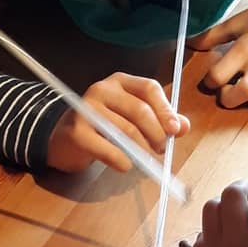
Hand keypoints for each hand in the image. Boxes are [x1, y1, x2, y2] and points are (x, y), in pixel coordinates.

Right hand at [46, 72, 190, 173]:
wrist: (63, 139)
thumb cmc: (103, 127)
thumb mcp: (131, 117)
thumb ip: (158, 119)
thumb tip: (184, 126)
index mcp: (120, 82)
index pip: (149, 88)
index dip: (165, 109)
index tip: (176, 130)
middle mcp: (102, 89)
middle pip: (139, 110)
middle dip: (157, 133)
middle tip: (162, 149)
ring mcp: (87, 109)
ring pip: (127, 131)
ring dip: (142, 150)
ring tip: (146, 160)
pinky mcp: (78, 132)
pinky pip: (109, 149)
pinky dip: (123, 161)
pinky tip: (125, 165)